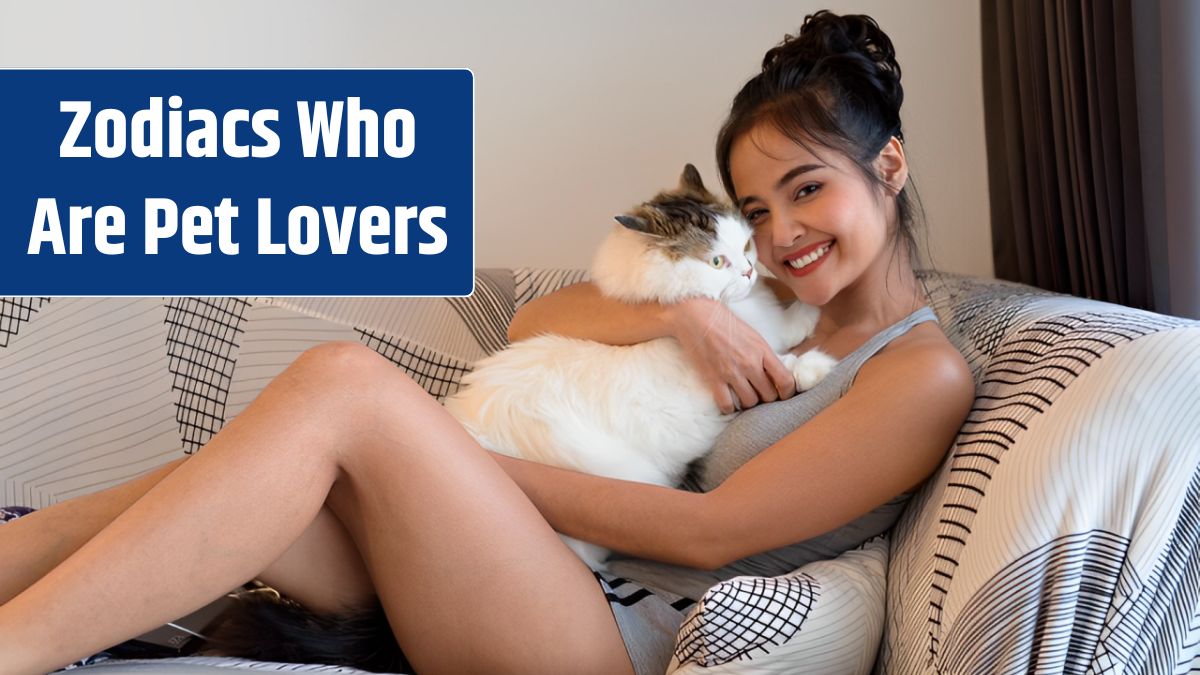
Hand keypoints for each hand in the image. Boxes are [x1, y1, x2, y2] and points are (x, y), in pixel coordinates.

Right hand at [670, 297, 795, 413]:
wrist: (697, 317)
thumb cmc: (725, 323)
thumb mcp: (752, 335)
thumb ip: (764, 355)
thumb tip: (774, 373)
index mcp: (762, 350)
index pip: (785, 380)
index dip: (788, 392)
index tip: (783, 394)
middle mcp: (749, 364)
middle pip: (769, 395)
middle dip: (767, 397)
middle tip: (760, 393)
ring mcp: (731, 372)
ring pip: (750, 402)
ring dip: (748, 402)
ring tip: (744, 396)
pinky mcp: (714, 379)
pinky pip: (726, 405)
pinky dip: (728, 407)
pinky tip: (728, 402)